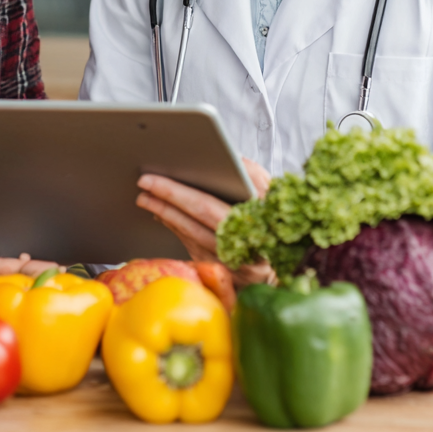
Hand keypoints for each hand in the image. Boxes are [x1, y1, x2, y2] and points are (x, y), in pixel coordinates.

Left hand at [136, 158, 273, 287]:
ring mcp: (234, 266)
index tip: (156, 178)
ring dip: (166, 215)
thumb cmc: (275, 216)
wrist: (287, 257)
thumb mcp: (270, 189)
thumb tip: (225, 156)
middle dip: (167, 200)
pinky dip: (177, 229)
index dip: (178, 193)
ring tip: (146, 196)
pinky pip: (193, 248)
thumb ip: (249, 172)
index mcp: (257, 224)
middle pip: (195, 222)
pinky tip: (163, 215)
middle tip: (144, 183)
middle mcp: (245, 249)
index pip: (207, 207)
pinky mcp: (225, 275)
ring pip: (192, 237)